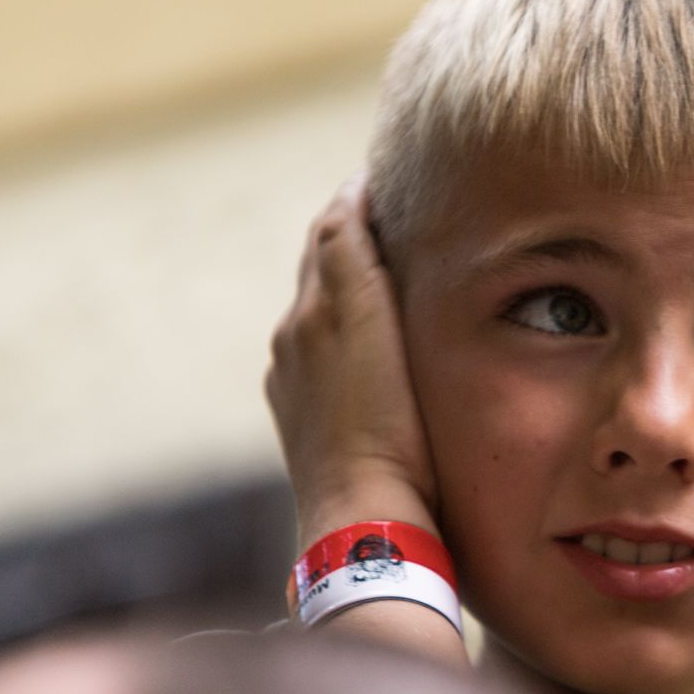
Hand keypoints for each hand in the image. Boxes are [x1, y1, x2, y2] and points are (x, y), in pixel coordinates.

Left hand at [265, 176, 438, 545]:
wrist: (365, 517)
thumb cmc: (382, 425)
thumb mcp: (365, 322)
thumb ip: (347, 253)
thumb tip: (345, 193)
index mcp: (311, 312)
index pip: (332, 231)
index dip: (362, 200)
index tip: (396, 176)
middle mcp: (293, 342)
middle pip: (321, 270)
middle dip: (354, 238)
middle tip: (400, 213)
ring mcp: (297, 386)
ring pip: (323, 316)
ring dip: (351, 288)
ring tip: (394, 275)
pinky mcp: (310, 424)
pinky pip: (326, 361)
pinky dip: (349, 336)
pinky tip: (374, 351)